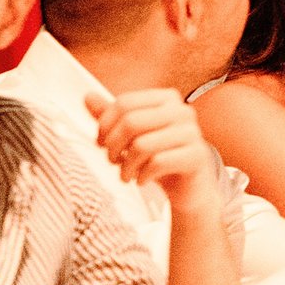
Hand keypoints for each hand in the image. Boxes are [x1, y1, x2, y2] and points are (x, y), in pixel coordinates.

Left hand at [95, 88, 222, 209]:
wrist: (188, 187)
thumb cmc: (159, 156)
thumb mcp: (132, 136)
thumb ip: (111, 116)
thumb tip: (87, 97)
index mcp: (167, 99)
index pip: (125, 103)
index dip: (105, 125)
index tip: (101, 143)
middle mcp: (182, 111)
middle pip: (132, 122)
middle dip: (113, 146)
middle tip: (113, 161)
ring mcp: (192, 133)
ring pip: (143, 145)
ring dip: (126, 166)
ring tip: (126, 174)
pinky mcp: (197, 156)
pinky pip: (158, 163)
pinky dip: (142, 176)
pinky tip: (142, 180)